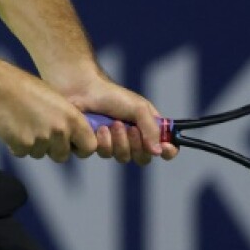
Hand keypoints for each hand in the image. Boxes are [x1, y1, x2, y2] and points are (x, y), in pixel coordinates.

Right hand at [0, 61, 97, 161]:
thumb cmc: (25, 87)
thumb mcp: (55, 99)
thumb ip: (66, 118)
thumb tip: (70, 134)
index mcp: (72, 118)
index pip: (89, 147)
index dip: (80, 147)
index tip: (72, 144)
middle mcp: (59, 131)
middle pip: (62, 155)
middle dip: (53, 148)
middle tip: (41, 132)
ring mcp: (41, 141)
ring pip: (41, 154)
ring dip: (34, 145)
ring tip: (25, 124)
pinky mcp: (22, 146)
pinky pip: (23, 153)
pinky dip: (18, 145)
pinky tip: (14, 127)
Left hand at [51, 70, 179, 165]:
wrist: (82, 91)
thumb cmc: (112, 95)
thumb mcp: (138, 108)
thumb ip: (151, 129)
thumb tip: (158, 152)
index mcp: (146, 126)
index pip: (163, 146)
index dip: (167, 151)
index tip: (166, 149)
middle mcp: (132, 138)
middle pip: (143, 158)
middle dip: (137, 145)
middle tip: (130, 129)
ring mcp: (113, 143)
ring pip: (123, 157)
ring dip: (119, 141)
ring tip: (111, 124)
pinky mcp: (96, 146)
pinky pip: (104, 155)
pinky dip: (103, 142)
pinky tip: (98, 128)